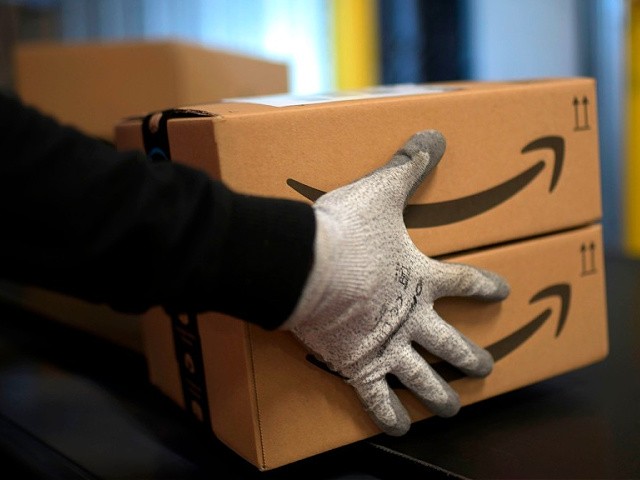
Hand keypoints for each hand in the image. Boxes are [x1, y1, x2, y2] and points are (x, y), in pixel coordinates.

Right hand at [283, 130, 509, 435]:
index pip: (466, 281)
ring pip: (423, 380)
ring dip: (440, 396)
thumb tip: (436, 130)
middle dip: (471, 358)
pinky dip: (388, 417)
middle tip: (486, 368)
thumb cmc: (345, 229)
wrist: (304, 265)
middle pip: (451, 344)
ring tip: (452, 409)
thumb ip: (410, 164)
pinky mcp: (358, 364)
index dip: (486, 285)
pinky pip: (377, 399)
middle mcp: (413, 319)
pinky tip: (400, 431)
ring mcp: (388, 346)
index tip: (503, 290)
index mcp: (422, 278)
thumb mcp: (381, 191)